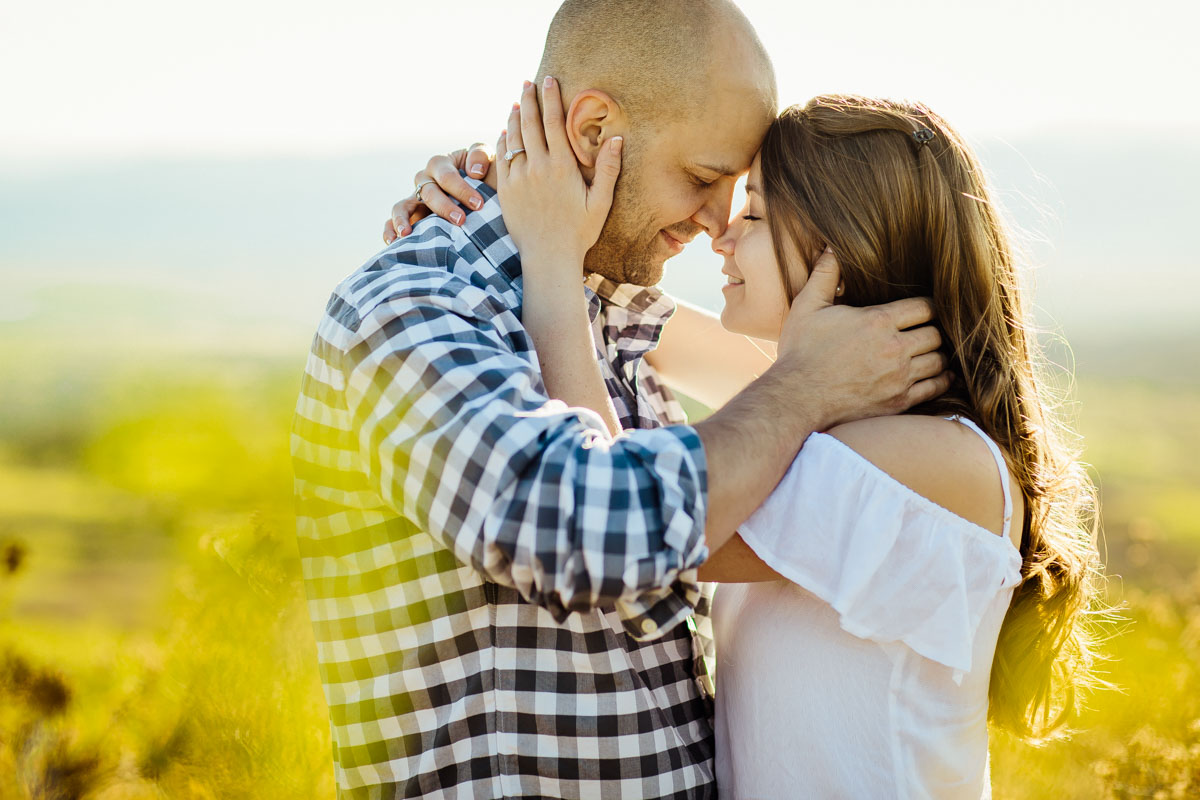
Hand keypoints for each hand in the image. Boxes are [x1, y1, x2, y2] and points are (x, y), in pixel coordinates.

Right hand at [383, 144, 492, 243]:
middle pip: (427, 192)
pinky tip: (394, 243)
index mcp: (441, 164)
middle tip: (460, 220)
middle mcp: (424, 180)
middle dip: (443, 206)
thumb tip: (474, 172)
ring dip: (403, 219)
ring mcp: (415, 200)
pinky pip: (392, 222)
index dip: (461, 189)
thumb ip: (481, 156)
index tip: (479, 204)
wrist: (487, 199)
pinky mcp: (411, 218)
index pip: (446, 175)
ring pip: (402, 207)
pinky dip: (390, 231)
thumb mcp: (489, 162)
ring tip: (407, 234)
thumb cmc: (487, 179)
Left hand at [496, 77, 621, 268]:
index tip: (548, 81)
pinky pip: (501, 158)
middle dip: (529, 100)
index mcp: (562, 168)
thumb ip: (607, 170)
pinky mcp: (505, 190)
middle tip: (528, 82)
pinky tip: (505, 132)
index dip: (551, 99)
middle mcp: (537, 169)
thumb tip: (616, 140)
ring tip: (517, 102)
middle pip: (530, 124)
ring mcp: (518, 179)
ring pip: (513, 138)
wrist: (548, 257)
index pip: (554, 123)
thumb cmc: (579, 232)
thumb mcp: (600, 202)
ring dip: (515, 117)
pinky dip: (503, 141)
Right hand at [776, 247, 950, 425]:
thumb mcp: (807, 306)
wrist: (796, 398)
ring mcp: (899, 377)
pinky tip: (938, 374)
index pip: (925, 307)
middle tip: (927, 329)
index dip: (929, 306)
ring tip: (931, 350)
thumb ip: (825, 275)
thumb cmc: (800, 351)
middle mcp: (894, 348)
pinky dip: (942, 380)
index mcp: (878, 321)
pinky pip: (935, 388)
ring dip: (938, 354)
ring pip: (939, 360)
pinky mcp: (898, 401)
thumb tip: (832, 247)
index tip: (924, 309)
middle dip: (934, 329)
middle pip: (936, 334)